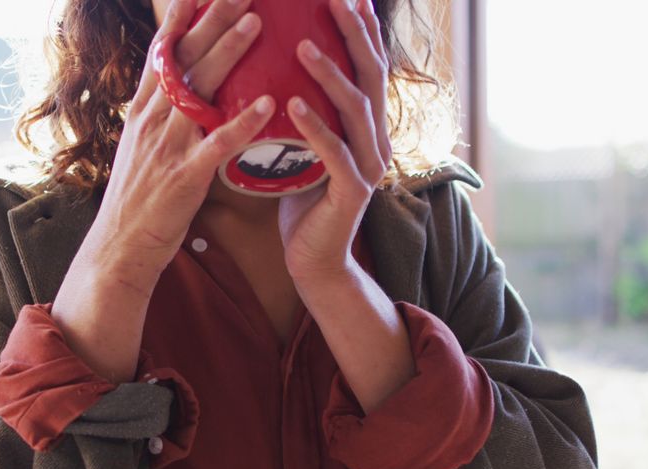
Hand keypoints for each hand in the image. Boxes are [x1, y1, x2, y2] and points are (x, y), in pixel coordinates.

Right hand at [89, 0, 274, 289]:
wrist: (120, 247)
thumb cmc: (139, 198)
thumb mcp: (143, 146)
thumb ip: (163, 114)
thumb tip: (182, 88)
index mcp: (144, 110)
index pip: (163, 51)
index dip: (182, 16)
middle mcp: (152, 119)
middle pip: (185, 58)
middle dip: (214, 18)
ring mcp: (167, 146)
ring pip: (200, 90)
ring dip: (229, 54)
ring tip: (256, 23)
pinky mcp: (184, 177)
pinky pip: (216, 144)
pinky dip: (241, 122)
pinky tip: (266, 104)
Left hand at [278, 0, 390, 283]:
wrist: (313, 259)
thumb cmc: (301, 200)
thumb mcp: (302, 147)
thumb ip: (302, 111)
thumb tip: (271, 71)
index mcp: (365, 126)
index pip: (367, 66)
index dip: (361, 30)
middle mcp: (376, 139)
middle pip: (371, 76)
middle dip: (355, 35)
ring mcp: (369, 165)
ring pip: (357, 109)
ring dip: (331, 74)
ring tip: (305, 45)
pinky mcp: (352, 191)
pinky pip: (335, 152)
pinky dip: (315, 126)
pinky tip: (294, 104)